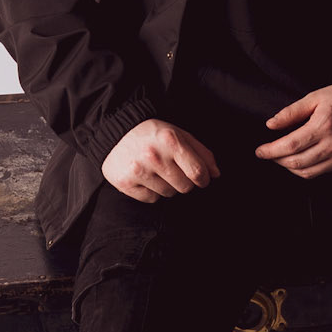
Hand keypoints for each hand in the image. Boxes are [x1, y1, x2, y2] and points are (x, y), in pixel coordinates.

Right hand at [101, 119, 219, 201]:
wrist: (116, 133)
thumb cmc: (153, 135)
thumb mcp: (180, 135)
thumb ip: (202, 153)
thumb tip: (215, 174)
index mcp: (171, 140)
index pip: (198, 172)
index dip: (203, 179)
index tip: (201, 179)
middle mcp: (154, 155)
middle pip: (185, 187)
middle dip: (184, 181)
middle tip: (173, 170)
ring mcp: (138, 170)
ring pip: (168, 194)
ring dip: (167, 186)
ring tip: (157, 171)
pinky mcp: (125, 182)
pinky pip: (151, 198)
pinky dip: (151, 191)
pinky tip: (145, 177)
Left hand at [254, 80, 331, 177]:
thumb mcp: (316, 97)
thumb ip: (292, 112)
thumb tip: (271, 125)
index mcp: (323, 125)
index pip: (290, 145)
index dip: (271, 150)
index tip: (259, 151)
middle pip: (296, 162)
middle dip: (277, 160)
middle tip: (267, 154)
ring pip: (307, 172)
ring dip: (289, 168)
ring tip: (280, 158)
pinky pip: (320, 173)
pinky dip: (305, 171)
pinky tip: (298, 162)